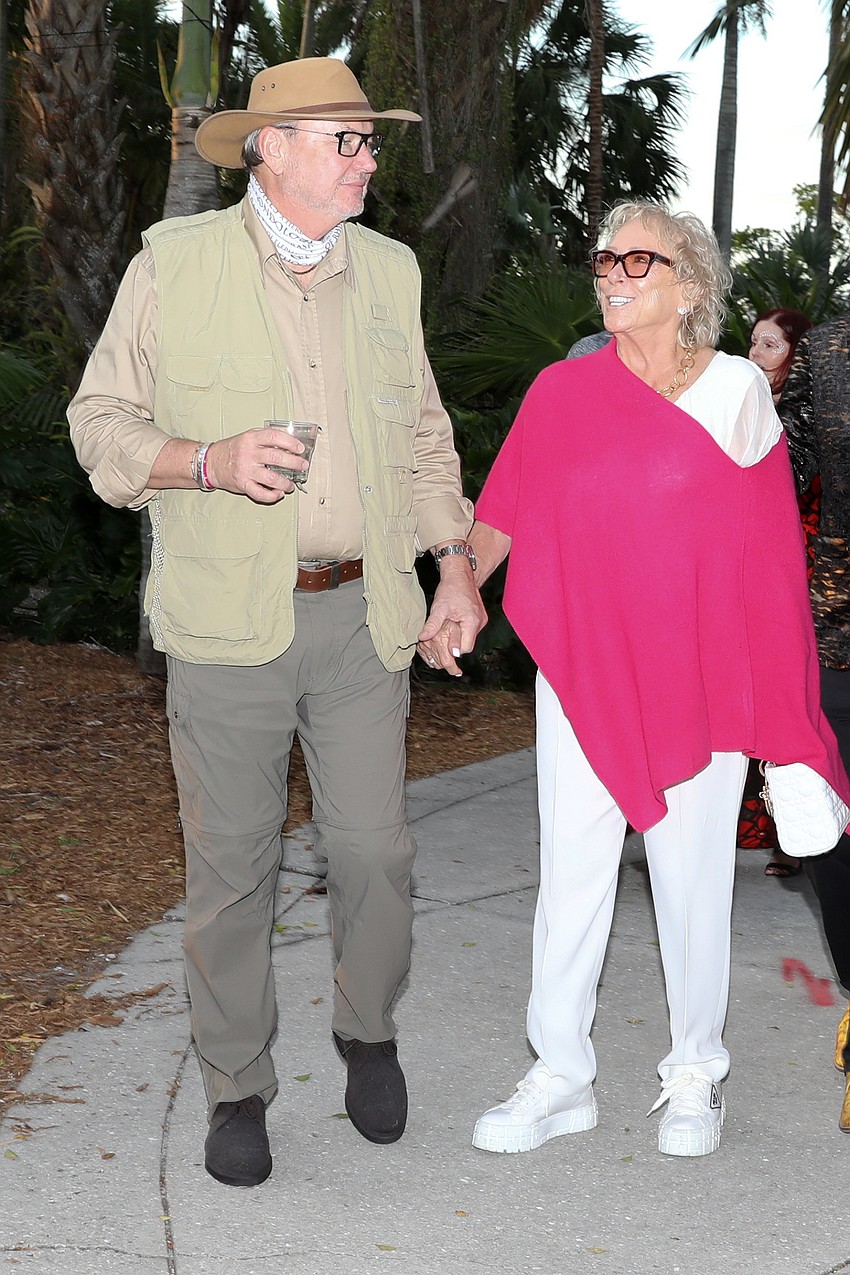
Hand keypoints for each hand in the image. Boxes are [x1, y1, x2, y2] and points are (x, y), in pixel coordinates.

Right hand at [205, 427, 308, 503]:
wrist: (211, 462)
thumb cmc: (232, 450)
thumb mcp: (248, 436)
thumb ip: (266, 438)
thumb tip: (290, 443)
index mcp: (251, 439)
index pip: (274, 437)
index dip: (290, 442)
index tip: (300, 449)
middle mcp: (248, 454)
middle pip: (276, 458)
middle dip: (294, 463)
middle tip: (302, 466)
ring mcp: (245, 470)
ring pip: (271, 479)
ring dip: (285, 483)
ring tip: (291, 485)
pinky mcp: (243, 484)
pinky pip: (260, 494)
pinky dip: (272, 496)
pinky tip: (278, 493)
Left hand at [416, 561, 486, 676]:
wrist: (459, 574)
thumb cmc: (451, 588)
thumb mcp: (438, 608)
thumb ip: (432, 625)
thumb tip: (423, 638)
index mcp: (472, 621)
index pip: (466, 648)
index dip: (453, 649)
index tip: (443, 644)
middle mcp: (480, 622)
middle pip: (468, 643)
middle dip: (455, 642)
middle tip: (444, 635)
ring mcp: (481, 619)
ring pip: (469, 637)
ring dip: (458, 635)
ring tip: (449, 626)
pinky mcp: (480, 617)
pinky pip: (471, 630)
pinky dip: (462, 629)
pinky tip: (454, 622)